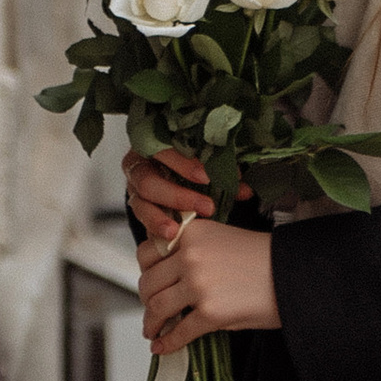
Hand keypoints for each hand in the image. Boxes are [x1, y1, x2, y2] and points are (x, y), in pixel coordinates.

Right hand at [124, 144, 245, 245]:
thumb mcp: (206, 159)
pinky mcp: (138, 208)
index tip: (205, 177)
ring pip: (140, 204)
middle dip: (177, 196)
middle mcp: (138, 164)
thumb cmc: (191, 158)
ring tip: (175, 232)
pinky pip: (141, 221)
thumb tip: (246, 190)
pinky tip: (169, 238)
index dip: (182, 163)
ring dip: (158, 219)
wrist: (174, 168)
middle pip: (148, 181)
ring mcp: (134, 188)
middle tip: (206, 207)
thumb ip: (222, 170)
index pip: (162, 149)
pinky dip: (156, 229)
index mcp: (154, 142)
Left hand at [137, 211, 280, 351]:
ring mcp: (199, 284)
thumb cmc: (263, 259)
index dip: (146, 272)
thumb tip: (166, 279)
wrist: (295, 274)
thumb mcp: (221, 240)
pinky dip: (167, 343)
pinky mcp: (210, 312)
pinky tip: (162, 348)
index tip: (150, 285)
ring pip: (158, 308)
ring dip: (151, 324)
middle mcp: (190, 256)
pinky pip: (179, 332)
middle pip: (149, 283)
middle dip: (146, 301)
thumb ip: (191, 252)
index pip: (148, 252)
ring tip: (153, 332)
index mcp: (191, 233)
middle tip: (151, 313)